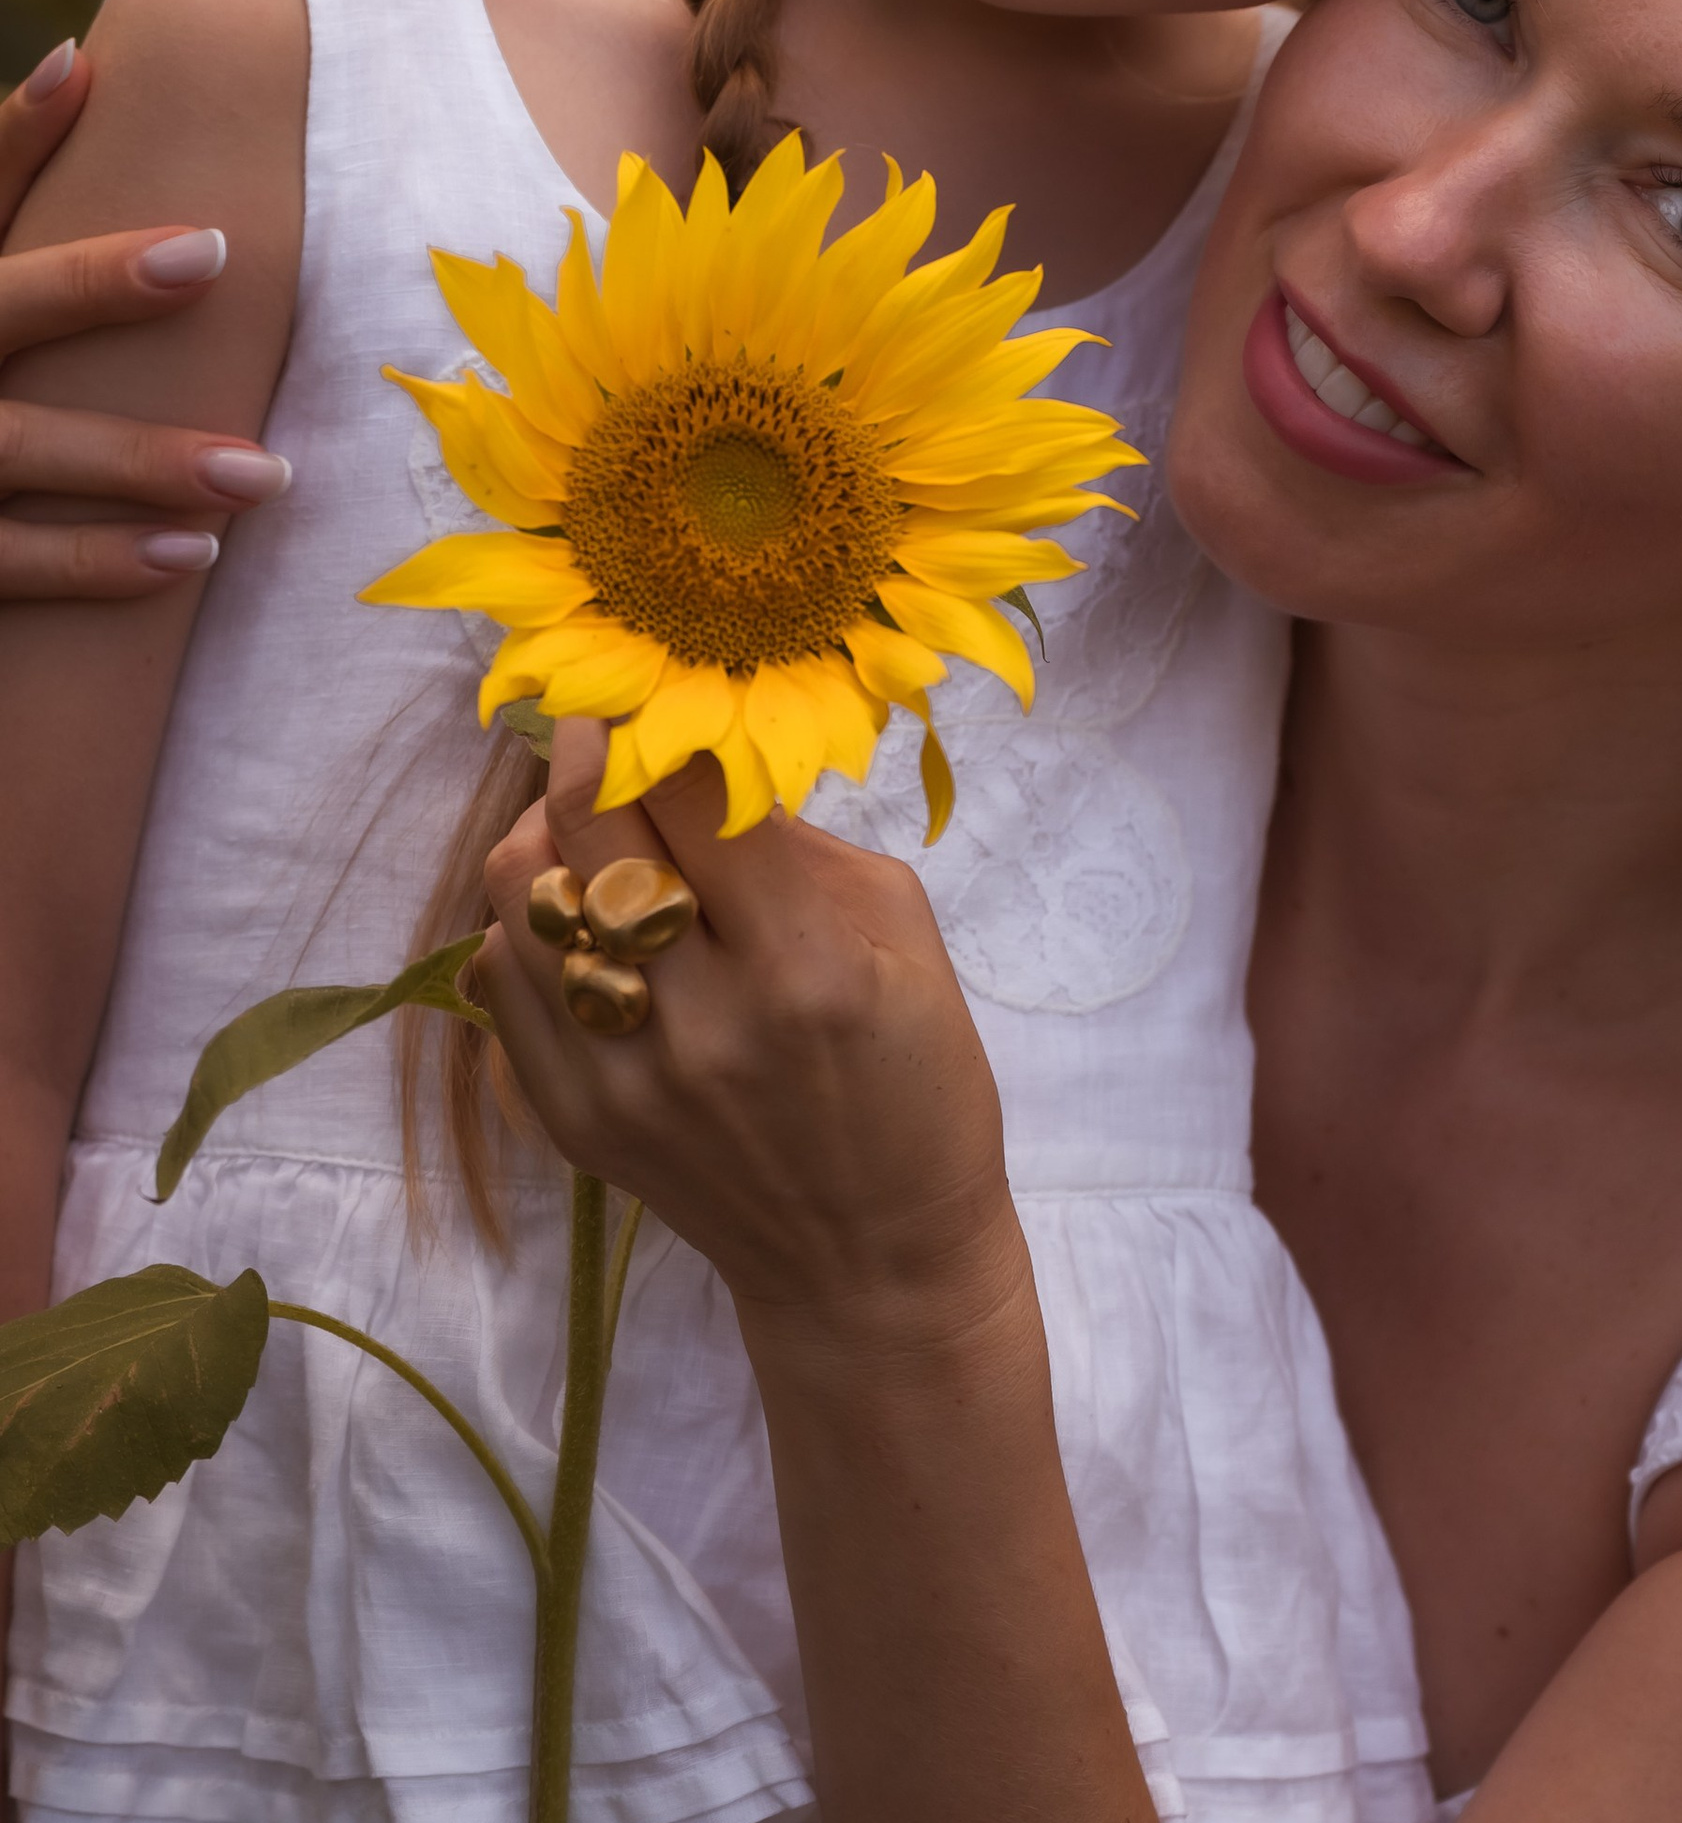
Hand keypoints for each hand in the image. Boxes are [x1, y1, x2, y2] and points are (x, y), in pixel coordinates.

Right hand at [0, 38, 293, 594]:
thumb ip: (26, 226)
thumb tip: (90, 73)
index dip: (13, 137)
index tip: (85, 70)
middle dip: (90, 280)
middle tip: (217, 251)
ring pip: (20, 446)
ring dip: (142, 458)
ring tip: (265, 473)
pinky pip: (10, 562)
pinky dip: (101, 559)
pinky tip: (201, 552)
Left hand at [479, 719, 1015, 1337]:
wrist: (871, 1261)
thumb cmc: (920, 1081)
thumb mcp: (903, 936)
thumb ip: (798, 843)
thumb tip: (700, 756)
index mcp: (803, 967)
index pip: (687, 794)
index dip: (653, 717)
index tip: (645, 682)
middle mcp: (700, 1021)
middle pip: (586, 831)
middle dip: (585, 751)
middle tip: (598, 721)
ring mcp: (622, 1080)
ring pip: (517, 900)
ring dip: (545, 838)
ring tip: (589, 828)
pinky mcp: (572, 1123)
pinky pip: (500, 982)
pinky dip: (527, 925)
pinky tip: (577, 918)